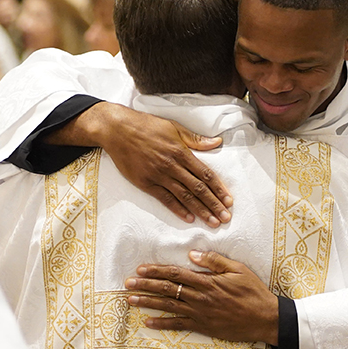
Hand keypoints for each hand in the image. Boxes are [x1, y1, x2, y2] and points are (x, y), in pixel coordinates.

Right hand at [61, 102, 233, 226]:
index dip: (219, 189)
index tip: (229, 200)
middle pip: (198, 188)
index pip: (206, 174)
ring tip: (212, 222)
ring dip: (200, 211)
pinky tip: (189, 218)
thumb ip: (196, 139)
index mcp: (181, 152)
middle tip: (226, 218)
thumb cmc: (147, 126)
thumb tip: (217, 142)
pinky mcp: (146, 183)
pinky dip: (178, 209)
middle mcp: (172, 165)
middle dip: (214, 204)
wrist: (118, 130)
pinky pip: (165, 199)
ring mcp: (159, 176)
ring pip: (184, 196)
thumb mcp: (174, 128)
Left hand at [124, 250, 278, 344]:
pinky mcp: (203, 327)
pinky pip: (178, 325)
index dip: (156, 270)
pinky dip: (162, 323)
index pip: (176, 273)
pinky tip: (148, 322)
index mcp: (207, 281)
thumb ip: (214, 261)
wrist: (265, 319)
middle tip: (127, 283)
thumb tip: (191, 254)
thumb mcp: (238, 270)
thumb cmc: (253, 292)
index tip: (141, 268)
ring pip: (168, 306)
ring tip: (130, 300)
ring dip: (148, 302)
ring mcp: (200, 313)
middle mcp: (200, 297)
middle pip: (167, 289)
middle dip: (145, 285)